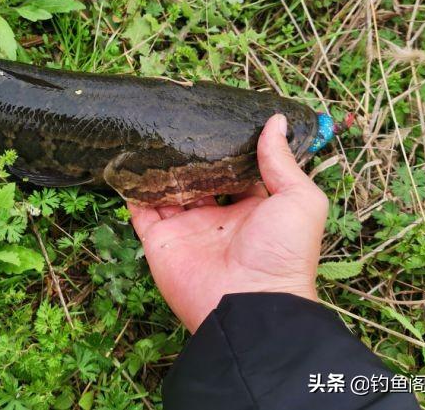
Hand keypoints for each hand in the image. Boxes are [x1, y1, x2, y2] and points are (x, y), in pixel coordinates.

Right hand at [128, 114, 328, 331]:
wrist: (248, 304)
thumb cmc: (282, 254)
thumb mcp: (298, 201)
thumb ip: (282, 163)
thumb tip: (276, 121)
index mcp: (250, 209)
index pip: (234, 172)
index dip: (227, 149)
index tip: (217, 119)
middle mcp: (216, 217)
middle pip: (197, 179)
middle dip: (189, 155)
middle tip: (178, 120)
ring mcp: (185, 229)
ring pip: (167, 191)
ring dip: (159, 167)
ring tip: (150, 134)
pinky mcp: (160, 241)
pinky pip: (141, 211)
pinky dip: (132, 190)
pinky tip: (126, 164)